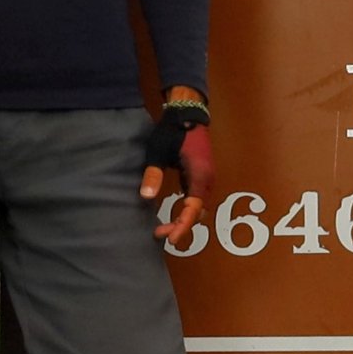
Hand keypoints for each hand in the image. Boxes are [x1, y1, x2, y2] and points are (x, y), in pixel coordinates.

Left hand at [142, 98, 213, 241]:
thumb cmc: (173, 131)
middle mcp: (207, 179)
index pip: (193, 210)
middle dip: (180, 226)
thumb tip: (145, 197)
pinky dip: (186, 210)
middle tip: (159, 234)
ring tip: (164, 228)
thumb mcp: (158, 152)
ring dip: (183, 219)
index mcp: (199, 175)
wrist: (187, 113)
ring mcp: (206, 177)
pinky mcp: (201, 175)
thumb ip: (152, 175)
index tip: (171, 240)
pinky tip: (173, 214)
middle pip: (197, 212)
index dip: (182, 227)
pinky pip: (197, 199)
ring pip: (198, 207)